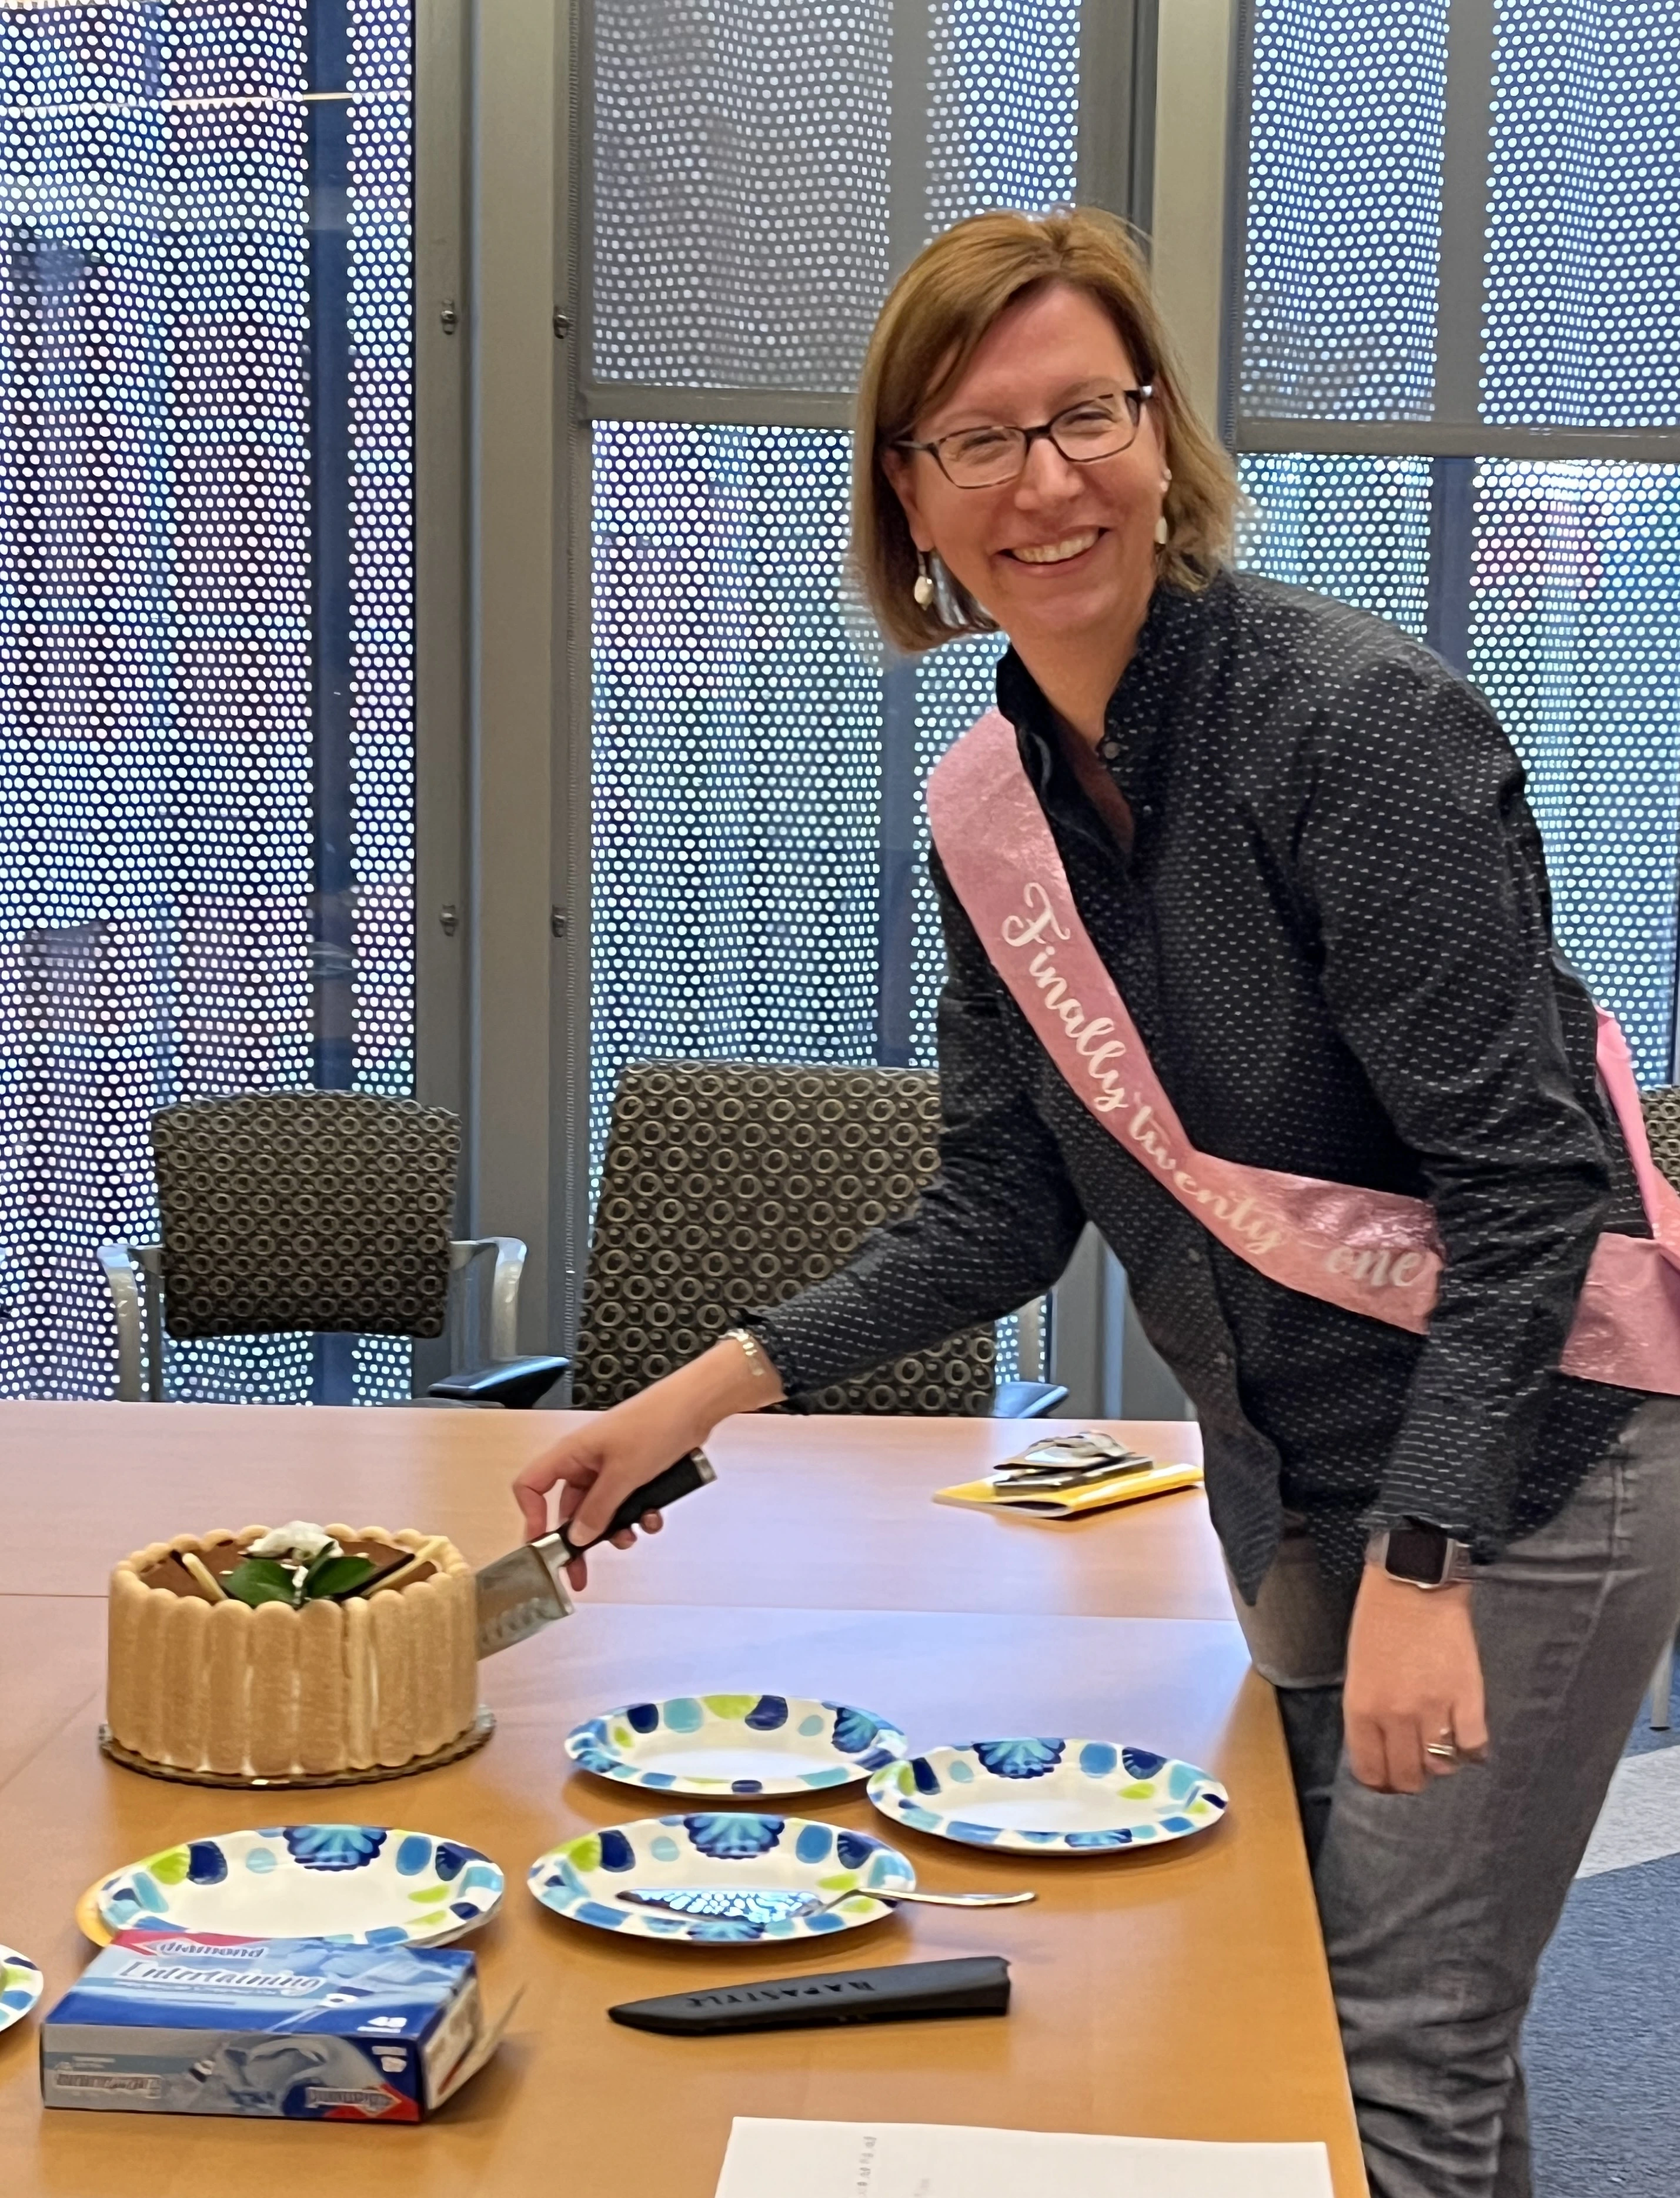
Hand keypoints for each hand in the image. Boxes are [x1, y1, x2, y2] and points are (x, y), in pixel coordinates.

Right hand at [511, 1338, 780, 1588]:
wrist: (697, 1407)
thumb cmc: (657, 1422)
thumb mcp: (623, 1475)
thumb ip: (598, 1510)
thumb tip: (578, 1538)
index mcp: (572, 1453)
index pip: (531, 1485)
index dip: (531, 1516)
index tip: (543, 1545)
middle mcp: (587, 1460)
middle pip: (569, 1508)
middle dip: (580, 1540)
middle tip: (581, 1570)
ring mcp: (611, 1466)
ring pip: (601, 1510)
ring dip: (615, 1529)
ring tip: (631, 1536)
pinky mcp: (634, 1471)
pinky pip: (626, 1503)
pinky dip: (637, 1515)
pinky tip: (653, 1518)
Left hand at [1342, 1564, 1488, 1793]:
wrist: (1413, 1582)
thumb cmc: (1378, 1620)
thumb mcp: (1357, 1669)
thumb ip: (1367, 1713)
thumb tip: (1381, 1747)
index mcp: (1362, 1709)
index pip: (1370, 1771)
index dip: (1379, 1782)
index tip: (1386, 1778)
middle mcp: (1396, 1716)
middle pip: (1407, 1777)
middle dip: (1409, 1779)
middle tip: (1414, 1769)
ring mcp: (1434, 1710)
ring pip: (1441, 1768)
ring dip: (1439, 1764)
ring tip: (1439, 1749)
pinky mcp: (1468, 1698)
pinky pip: (1473, 1746)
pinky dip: (1471, 1749)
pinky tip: (1465, 1738)